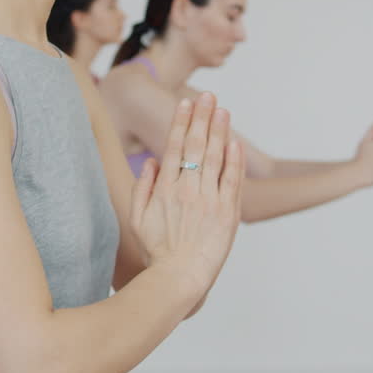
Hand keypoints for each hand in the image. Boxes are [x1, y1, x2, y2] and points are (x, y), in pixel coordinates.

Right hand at [129, 92, 244, 297]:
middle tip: (209, 96)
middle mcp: (187, 189)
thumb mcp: (137, 218)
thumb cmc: (156, 251)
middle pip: (197, 145)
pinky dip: (234, 160)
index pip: (175, 146)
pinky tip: (235, 142)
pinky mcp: (227, 212)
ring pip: (216, 157)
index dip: (182, 122)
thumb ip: (142, 187)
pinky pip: (232, 180)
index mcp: (165, 188)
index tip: (187, 103)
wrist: (179, 277)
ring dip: (219, 131)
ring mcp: (209, 200)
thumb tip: (153, 161)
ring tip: (223, 110)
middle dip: (203, 117)